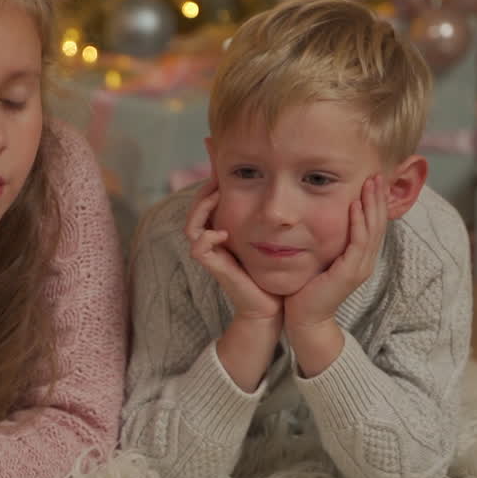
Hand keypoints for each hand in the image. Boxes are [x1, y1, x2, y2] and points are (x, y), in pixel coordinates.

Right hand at [186, 179, 281, 322]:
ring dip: (201, 208)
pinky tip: (224, 232)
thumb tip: (285, 197)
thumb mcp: (275, 238)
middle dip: (203, 192)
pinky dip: (206, 236)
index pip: (207, 204)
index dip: (211, 186)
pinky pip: (198, 248)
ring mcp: (213, 255)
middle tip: (217, 178)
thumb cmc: (276, 272)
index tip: (226, 172)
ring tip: (217, 196)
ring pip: (190, 226)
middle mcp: (215, 242)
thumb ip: (275, 219)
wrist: (273, 305)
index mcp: (225, 232)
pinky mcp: (215, 267)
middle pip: (194, 210)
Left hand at [284, 175, 387, 335]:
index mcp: (360, 258)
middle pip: (378, 224)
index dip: (375, 203)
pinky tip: (355, 206)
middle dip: (378, 198)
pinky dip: (359, 223)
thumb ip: (327, 242)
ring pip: (372, 230)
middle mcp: (365, 262)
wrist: (304, 318)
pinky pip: (358, 243)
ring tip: (371, 183)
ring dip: (372, 205)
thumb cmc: (307, 289)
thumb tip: (319, 220)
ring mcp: (360, 268)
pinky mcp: (349, 273)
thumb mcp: (321, 259)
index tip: (373, 180)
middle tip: (377, 175)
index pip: (373, 225)